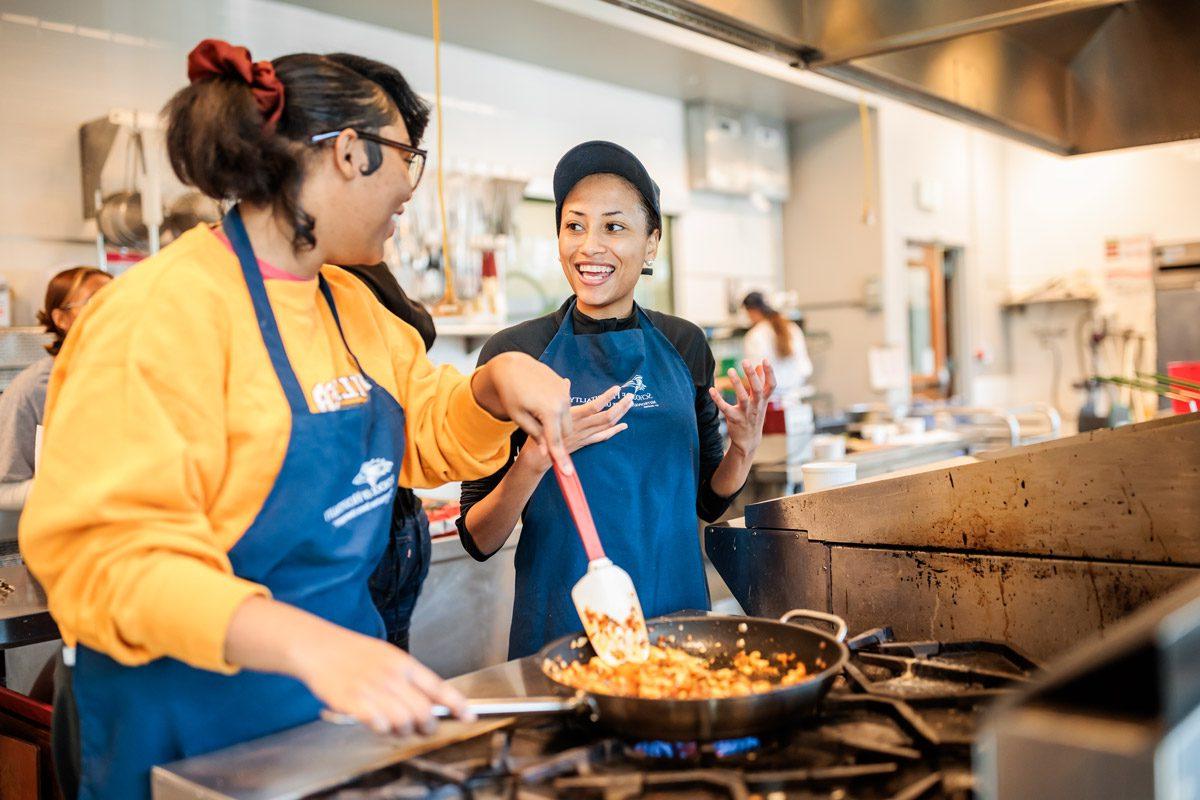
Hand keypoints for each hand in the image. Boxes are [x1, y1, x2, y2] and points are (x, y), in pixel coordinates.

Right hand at [297, 623, 471, 735]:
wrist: (319, 647)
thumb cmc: (354, 653)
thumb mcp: (388, 657)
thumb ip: (409, 678)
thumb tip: (434, 698)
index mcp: (403, 663)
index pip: (438, 687)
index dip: (457, 704)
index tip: (467, 716)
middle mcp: (391, 676)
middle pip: (423, 711)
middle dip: (428, 726)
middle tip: (424, 729)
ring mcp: (372, 689)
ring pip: (402, 722)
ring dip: (403, 731)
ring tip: (397, 727)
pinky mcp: (352, 701)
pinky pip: (377, 724)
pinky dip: (382, 729)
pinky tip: (378, 723)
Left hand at [472, 352, 572, 467]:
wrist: (511, 366)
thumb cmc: (511, 393)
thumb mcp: (519, 417)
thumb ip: (535, 435)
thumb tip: (547, 453)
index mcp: (549, 411)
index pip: (556, 440)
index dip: (560, 458)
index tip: (567, 474)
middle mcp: (562, 401)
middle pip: (565, 431)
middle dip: (554, 435)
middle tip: (535, 428)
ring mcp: (565, 392)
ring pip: (566, 419)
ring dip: (555, 422)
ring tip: (534, 410)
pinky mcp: (564, 386)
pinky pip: (564, 406)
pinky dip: (555, 410)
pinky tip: (538, 401)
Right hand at [517, 385, 633, 473]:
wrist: (538, 455)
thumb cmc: (539, 429)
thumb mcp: (546, 410)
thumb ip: (559, 396)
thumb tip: (566, 382)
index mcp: (572, 417)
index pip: (594, 406)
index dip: (607, 398)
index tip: (617, 389)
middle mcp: (581, 427)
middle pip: (606, 417)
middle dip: (620, 406)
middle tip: (631, 396)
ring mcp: (584, 436)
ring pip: (606, 425)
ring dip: (620, 415)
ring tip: (629, 405)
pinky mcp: (584, 443)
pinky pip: (602, 437)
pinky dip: (613, 431)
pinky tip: (623, 426)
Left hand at [709, 359, 775, 457]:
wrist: (749, 441)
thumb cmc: (754, 416)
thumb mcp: (760, 400)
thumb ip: (761, 382)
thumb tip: (760, 365)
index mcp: (763, 400)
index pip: (771, 385)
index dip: (770, 372)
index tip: (765, 359)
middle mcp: (756, 406)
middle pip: (757, 389)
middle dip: (752, 375)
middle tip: (745, 361)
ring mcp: (746, 413)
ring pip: (742, 398)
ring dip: (737, 384)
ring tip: (730, 370)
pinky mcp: (734, 419)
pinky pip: (725, 408)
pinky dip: (718, 399)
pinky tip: (711, 389)